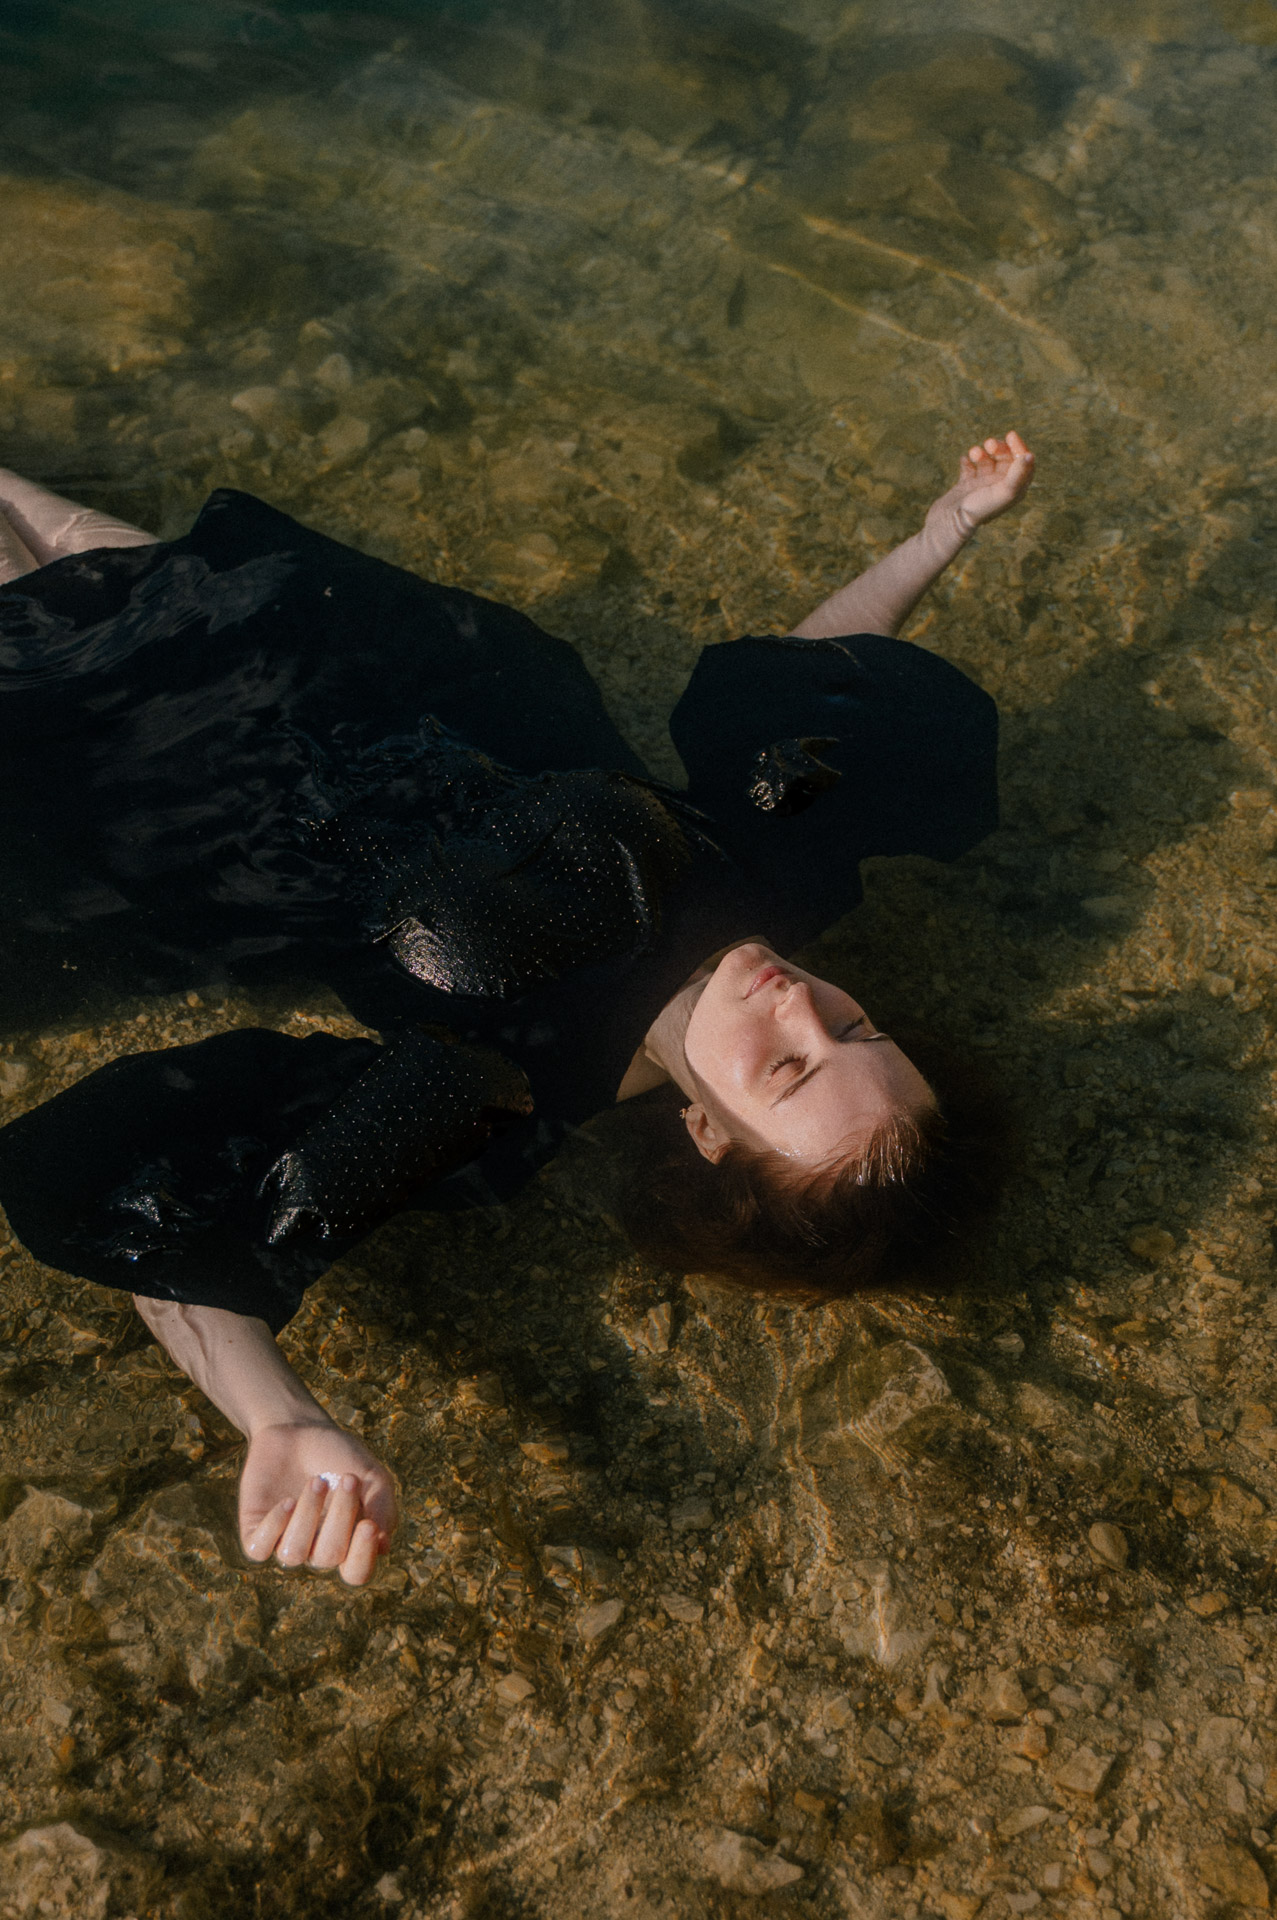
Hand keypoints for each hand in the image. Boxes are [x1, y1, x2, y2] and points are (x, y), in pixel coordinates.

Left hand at [238, 1418, 398, 1585]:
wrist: (297, 1428)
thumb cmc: (338, 1454)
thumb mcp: (371, 1475)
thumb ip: (382, 1507)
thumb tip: (383, 1545)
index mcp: (346, 1543)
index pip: (356, 1573)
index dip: (361, 1557)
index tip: (368, 1525)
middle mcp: (315, 1549)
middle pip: (328, 1557)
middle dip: (340, 1517)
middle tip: (348, 1479)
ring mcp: (284, 1541)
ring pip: (293, 1553)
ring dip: (307, 1515)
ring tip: (316, 1482)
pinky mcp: (254, 1531)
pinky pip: (258, 1549)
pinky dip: (274, 1525)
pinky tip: (287, 1500)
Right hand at [935, 430, 1034, 537]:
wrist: (950, 522)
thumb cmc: (979, 508)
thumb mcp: (1003, 491)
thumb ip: (1018, 474)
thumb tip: (1029, 456)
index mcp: (1014, 490)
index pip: (1023, 463)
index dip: (1019, 447)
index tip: (1010, 436)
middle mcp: (1000, 487)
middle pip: (1006, 459)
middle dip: (998, 447)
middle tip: (989, 444)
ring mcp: (983, 486)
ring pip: (988, 460)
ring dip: (981, 452)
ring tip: (974, 453)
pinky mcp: (967, 485)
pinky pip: (970, 467)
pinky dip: (967, 461)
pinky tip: (964, 460)